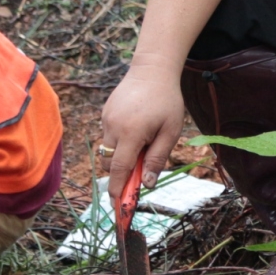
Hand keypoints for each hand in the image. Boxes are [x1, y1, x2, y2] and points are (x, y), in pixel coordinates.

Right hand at [101, 64, 187, 188]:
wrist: (152, 70)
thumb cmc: (167, 101)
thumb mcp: (170, 131)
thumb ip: (157, 158)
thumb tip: (147, 184)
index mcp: (131, 133)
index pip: (119, 168)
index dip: (117, 188)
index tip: (117, 204)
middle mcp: (113, 127)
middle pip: (110, 163)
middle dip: (121, 173)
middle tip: (139, 172)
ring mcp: (106, 119)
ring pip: (107, 150)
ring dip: (120, 155)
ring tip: (143, 142)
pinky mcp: (105, 113)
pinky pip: (109, 136)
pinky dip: (119, 141)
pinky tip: (136, 127)